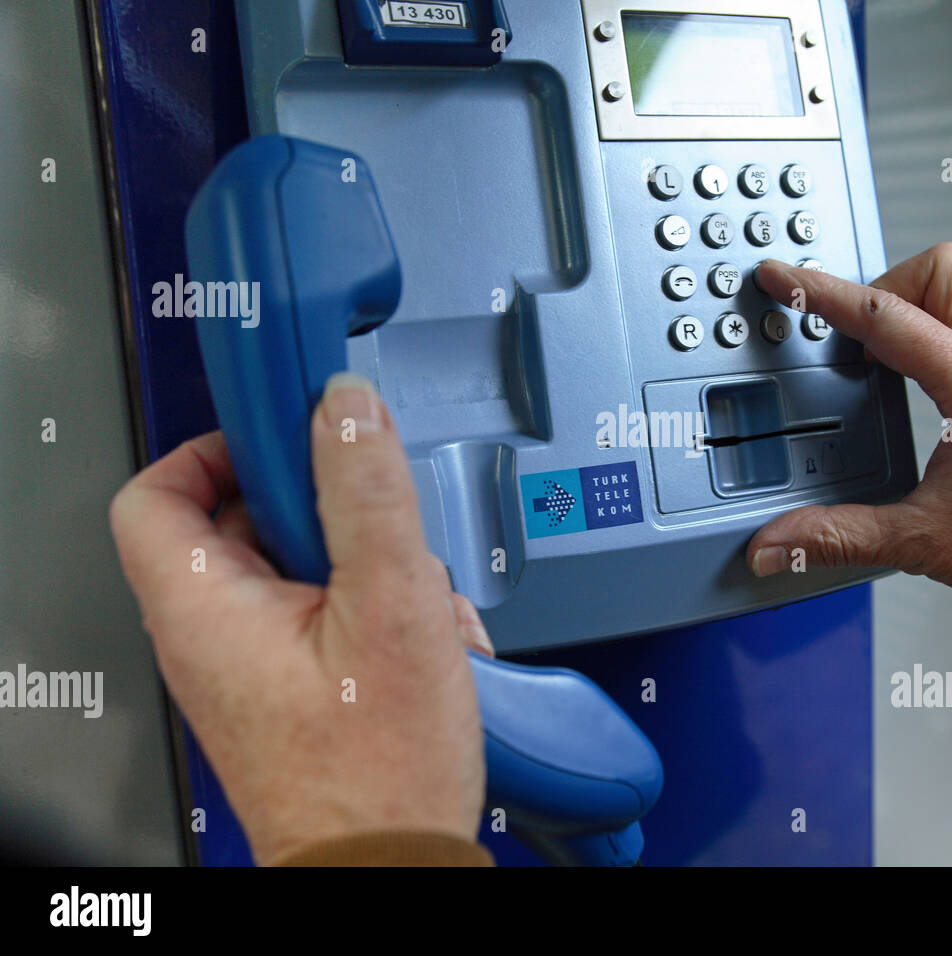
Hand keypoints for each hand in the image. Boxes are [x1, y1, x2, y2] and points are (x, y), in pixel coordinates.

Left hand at [110, 373, 492, 862]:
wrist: (390, 866)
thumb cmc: (377, 771)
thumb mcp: (392, 608)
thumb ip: (367, 496)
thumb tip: (347, 408)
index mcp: (205, 609)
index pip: (153, 492)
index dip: (213, 447)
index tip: (284, 437)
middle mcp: (210, 638)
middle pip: (242, 522)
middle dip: (326, 513)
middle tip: (377, 526)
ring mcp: (248, 666)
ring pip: (296, 567)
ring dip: (366, 566)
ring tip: (416, 602)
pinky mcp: (286, 687)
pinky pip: (320, 614)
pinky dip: (372, 609)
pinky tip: (424, 639)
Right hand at [747, 243, 951, 629]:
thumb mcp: (923, 543)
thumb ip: (840, 536)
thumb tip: (781, 541)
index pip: (887, 317)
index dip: (824, 293)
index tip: (786, 278)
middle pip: (941, 270)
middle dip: (885, 286)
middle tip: (853, 332)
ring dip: (929, 292)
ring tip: (892, 336)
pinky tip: (933, 357)